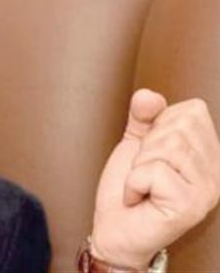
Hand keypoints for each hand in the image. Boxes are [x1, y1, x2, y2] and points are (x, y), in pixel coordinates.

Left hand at [91, 89, 219, 268]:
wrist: (115, 228)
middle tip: (145, 173)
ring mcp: (208, 190)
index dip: (159, 125)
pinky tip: (139, 199)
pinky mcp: (190, 206)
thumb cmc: (129, 188)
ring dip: (139, 166)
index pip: (192, 111)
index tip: (152, 153)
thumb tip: (149, 96)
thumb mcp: (136, 142)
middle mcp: (218, 171)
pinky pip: (153, 171)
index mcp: (211, 153)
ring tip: (143, 187)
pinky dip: (134, 183)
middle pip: (178, 128)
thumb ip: (144, 115)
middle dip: (148, 147)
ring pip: (165, 148)